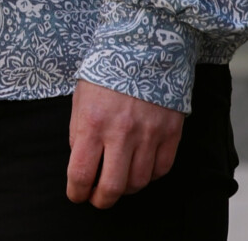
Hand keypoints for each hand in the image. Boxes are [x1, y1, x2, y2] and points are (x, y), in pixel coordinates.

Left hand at [67, 79, 183, 207]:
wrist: (144, 46)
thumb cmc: (106, 71)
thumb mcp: (81, 98)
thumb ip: (79, 132)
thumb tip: (82, 162)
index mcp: (92, 122)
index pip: (81, 173)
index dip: (77, 191)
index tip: (76, 195)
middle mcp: (121, 133)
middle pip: (113, 187)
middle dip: (101, 200)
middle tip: (97, 199)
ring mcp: (149, 135)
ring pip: (139, 182)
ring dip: (126, 188)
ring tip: (118, 180)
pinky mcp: (171, 133)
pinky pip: (162, 169)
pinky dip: (150, 175)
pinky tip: (140, 167)